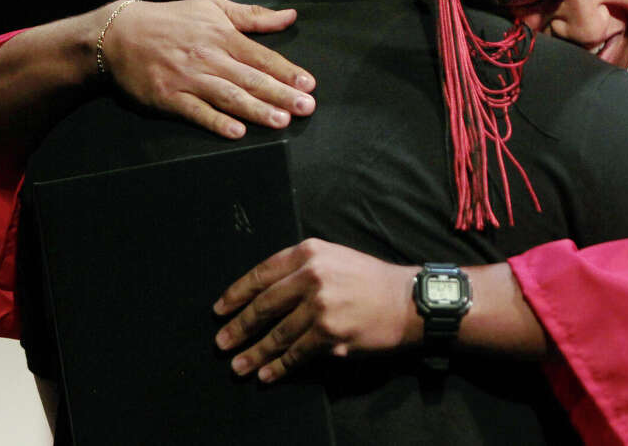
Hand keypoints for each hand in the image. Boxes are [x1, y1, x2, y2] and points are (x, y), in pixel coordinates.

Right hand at [101, 0, 315, 136]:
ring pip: (228, 96)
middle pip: (250, 79)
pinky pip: (196, 112)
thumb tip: (290, 15)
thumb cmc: (172, 20)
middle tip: (306, 108)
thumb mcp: (213, 8)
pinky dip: (216, 122)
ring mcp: (188, 79)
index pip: (261, 56)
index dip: (287, 71)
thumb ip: (253, 16)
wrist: (118, 34)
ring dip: (256, 110)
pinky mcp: (168, 98)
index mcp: (222, 36)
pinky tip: (237, 132)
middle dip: (281, 94)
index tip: (309, 84)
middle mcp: (208, 57)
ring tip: (281, 122)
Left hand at [212, 238, 419, 381]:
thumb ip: (301, 267)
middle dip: (238, 327)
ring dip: (253, 353)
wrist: (408, 300)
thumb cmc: (370, 279)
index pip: (261, 273)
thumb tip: (264, 291)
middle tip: (221, 342)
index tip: (220, 309)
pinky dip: (278, 367)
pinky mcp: (330, 334)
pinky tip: (266, 375)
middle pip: (263, 305)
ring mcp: (320, 306)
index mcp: (310, 252)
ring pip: (277, 334)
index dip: (236, 293)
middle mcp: (312, 276)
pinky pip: (296, 354)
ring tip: (237, 366)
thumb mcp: (335, 257)